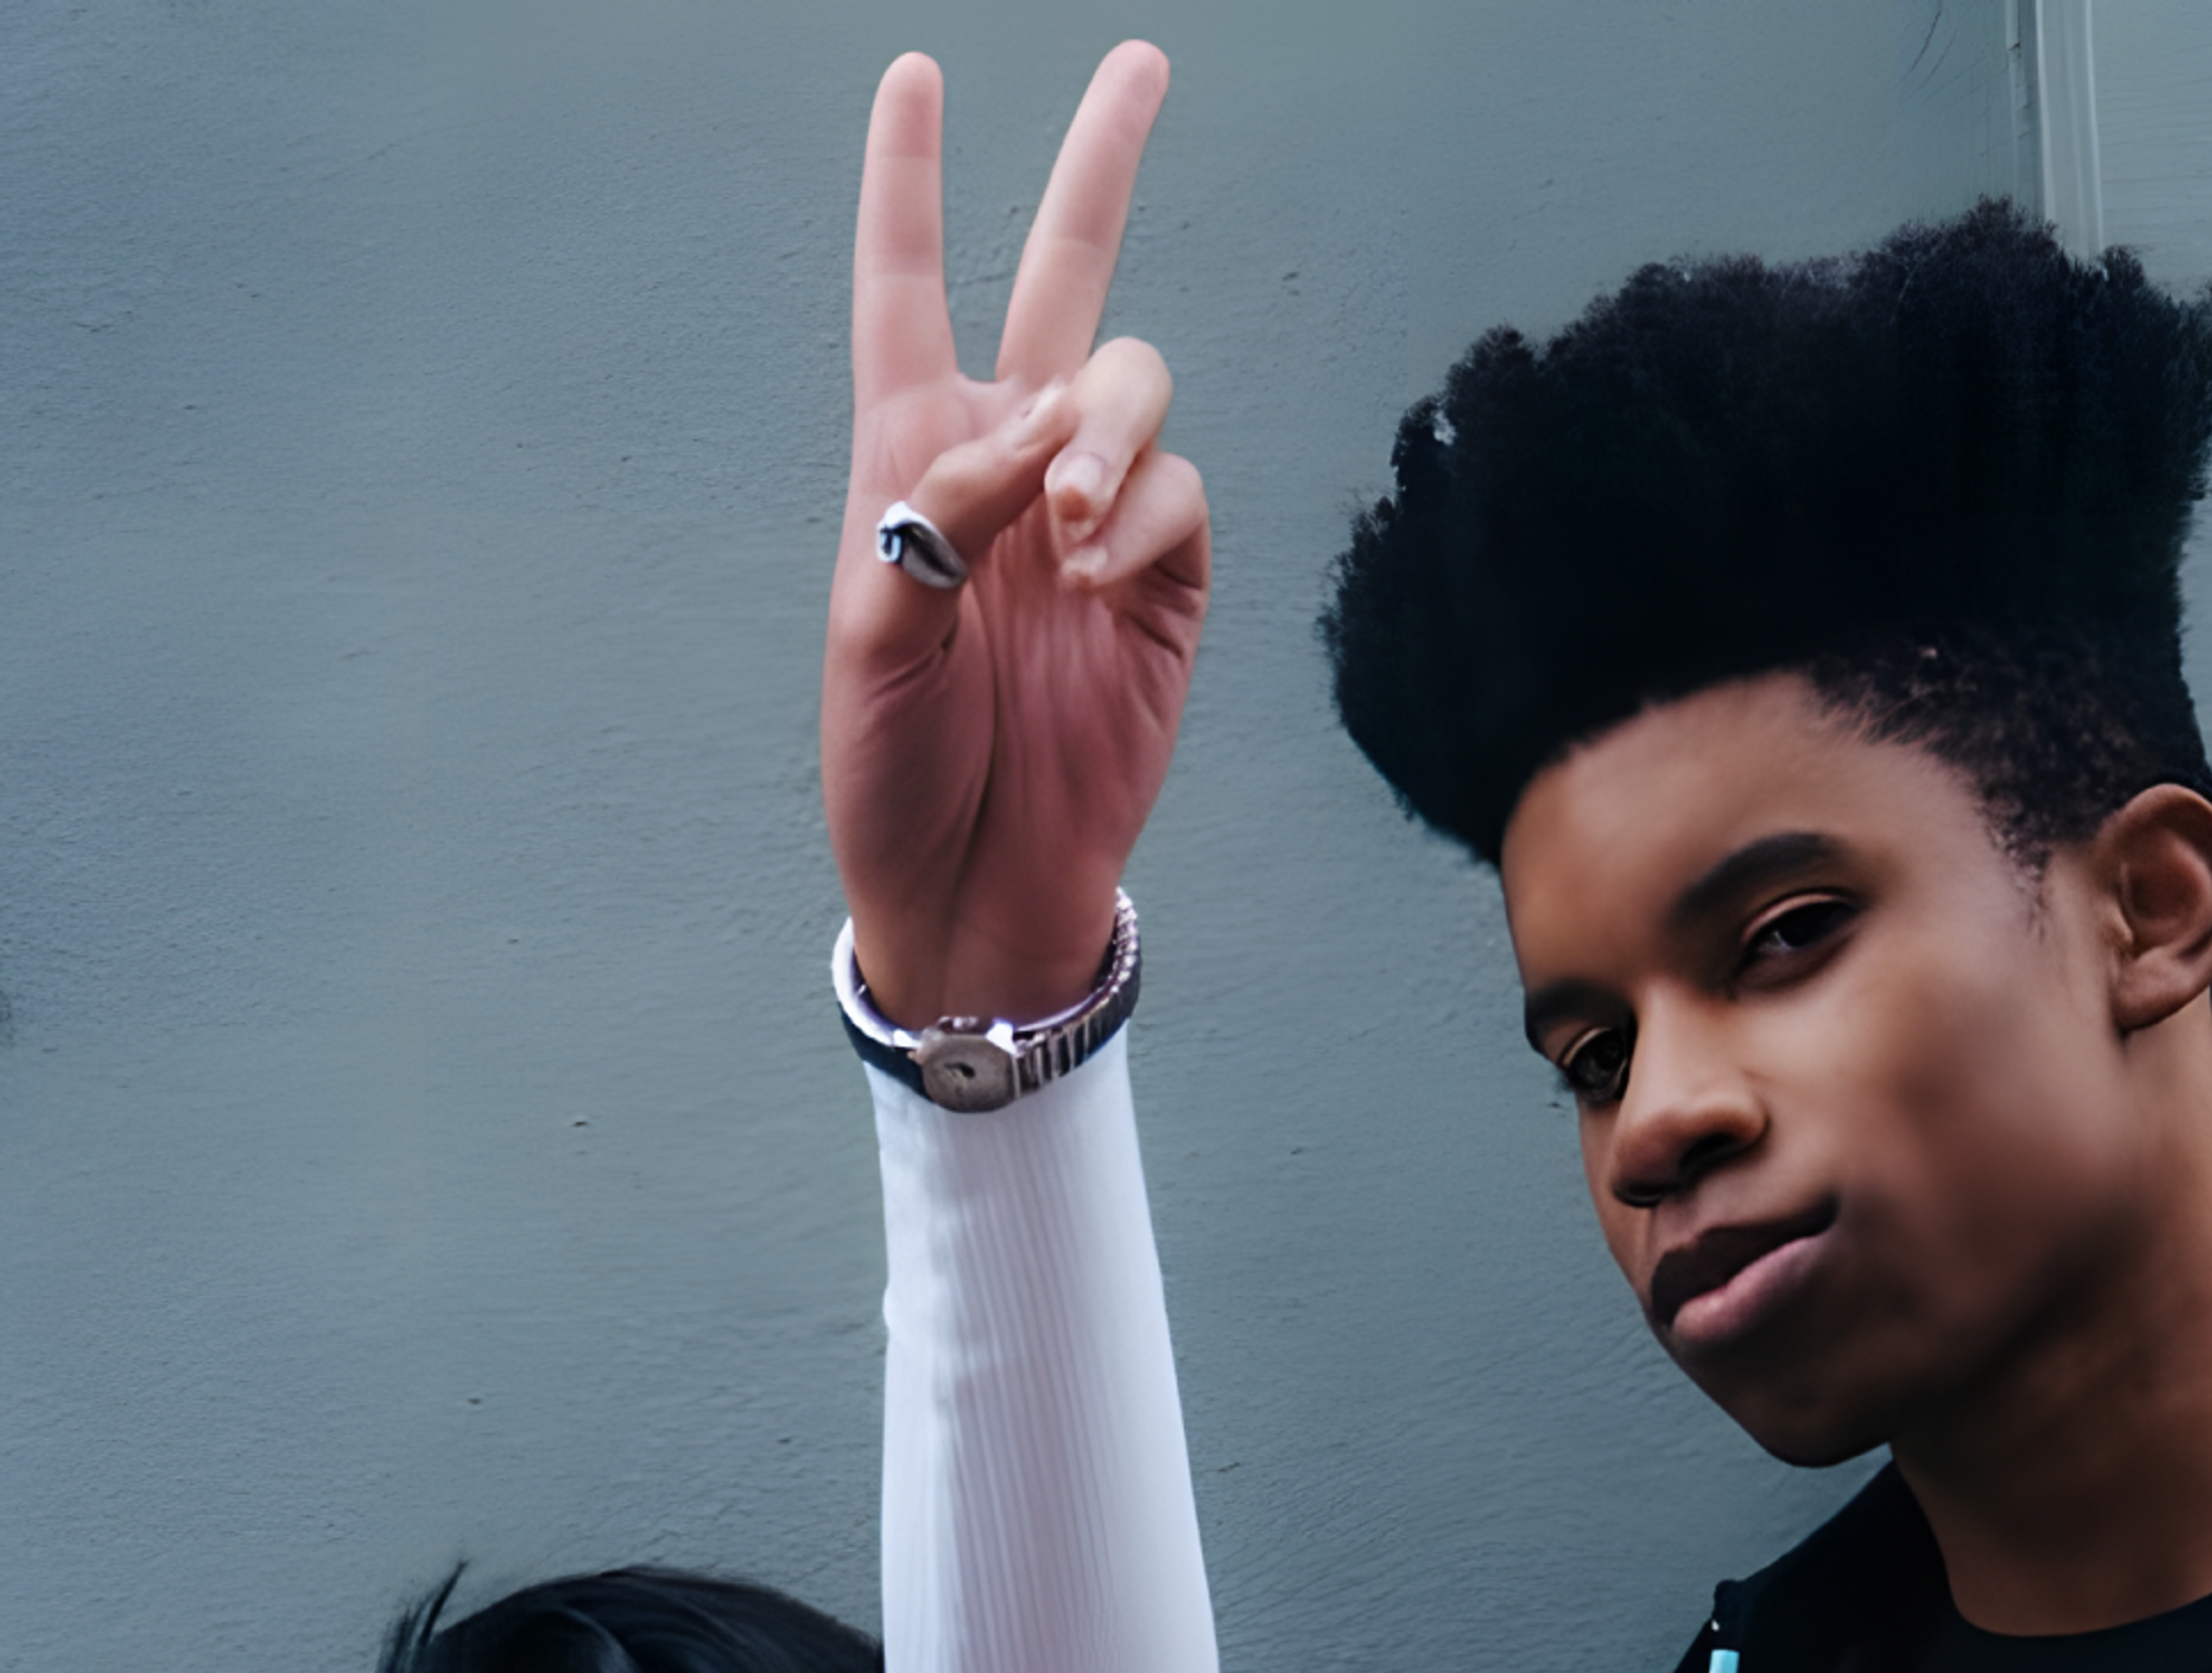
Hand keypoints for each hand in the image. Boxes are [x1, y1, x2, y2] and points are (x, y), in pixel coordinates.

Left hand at [824, 45, 1207, 1029]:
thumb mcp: (873, 636)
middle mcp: (1009, 465)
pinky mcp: (1164, 588)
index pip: (908, 287)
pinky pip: (1180, 493)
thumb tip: (1043, 429)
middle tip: (1143, 64)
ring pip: (1134, 386)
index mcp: (910, 456)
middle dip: (1103, 168)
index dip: (909, 182)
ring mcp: (1095, 524)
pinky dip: (1141, 518)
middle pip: (1064, 281)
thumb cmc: (894, 773)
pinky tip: (1099, 580)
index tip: (915, 78)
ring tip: (1063, 528)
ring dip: (1105, 428)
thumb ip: (942, 510)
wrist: (976, 891)